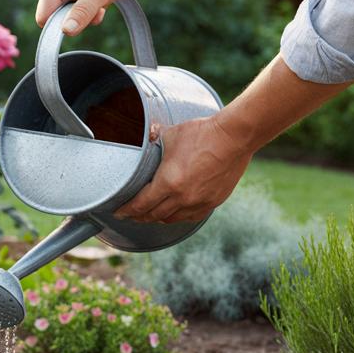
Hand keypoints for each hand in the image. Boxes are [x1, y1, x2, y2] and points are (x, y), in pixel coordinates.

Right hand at [35, 0, 141, 35]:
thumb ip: (81, 13)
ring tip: (96, 1)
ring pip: (64, 18)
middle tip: (94, 5)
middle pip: (54, 20)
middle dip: (76, 19)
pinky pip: (70, 14)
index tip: (82, 18)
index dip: (61, 25)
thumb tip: (66, 31)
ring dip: (83, 16)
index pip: (44, 18)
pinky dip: (85, 13)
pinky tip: (95, 0)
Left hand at [113, 114, 252, 223]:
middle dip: (139, 216)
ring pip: (171, 219)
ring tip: (149, 215)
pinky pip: (190, 217)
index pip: (141, 204)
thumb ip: (154, 138)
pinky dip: (178, 217)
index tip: (118, 212)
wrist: (235, 137)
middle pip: (153, 215)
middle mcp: (182, 197)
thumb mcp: (171, 134)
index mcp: (168, 182)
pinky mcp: (212, 202)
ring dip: (157, 218)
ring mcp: (199, 202)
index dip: (127, 210)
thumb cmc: (202, 133)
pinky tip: (173, 214)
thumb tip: (145, 134)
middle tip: (130, 215)